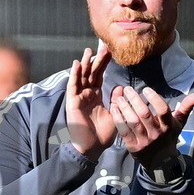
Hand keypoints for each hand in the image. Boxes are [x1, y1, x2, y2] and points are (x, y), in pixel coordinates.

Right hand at [66, 43, 115, 161]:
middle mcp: (87, 94)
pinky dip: (74, 75)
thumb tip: (121, 87)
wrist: (92, 147)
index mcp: (96, 96)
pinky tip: (76, 64)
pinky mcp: (72, 102)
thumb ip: (116, 100)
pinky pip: (73, 86)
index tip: (109, 52)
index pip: (100, 76)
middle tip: (103, 47)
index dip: (104, 64)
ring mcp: (79, 97)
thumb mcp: (115, 115)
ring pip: (82, 77)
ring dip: (84, 64)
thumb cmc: (103, 134)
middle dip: (96, 60)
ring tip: (88, 51)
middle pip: (91, 73)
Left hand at [110, 85, 193, 169]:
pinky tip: (114, 109)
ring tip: (119, 97)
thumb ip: (186, 107)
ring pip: (133, 122)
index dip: (154, 98)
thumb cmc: (169, 137)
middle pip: (144, 114)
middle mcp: (156, 133)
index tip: (145, 89)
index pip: (162, 110)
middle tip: (127, 89)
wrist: (161, 162)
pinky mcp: (133, 146)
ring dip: (124, 108)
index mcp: (168, 126)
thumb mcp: (179, 123)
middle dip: (135, 100)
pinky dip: (118, 119)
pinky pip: (124, 131)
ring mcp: (144, 141)